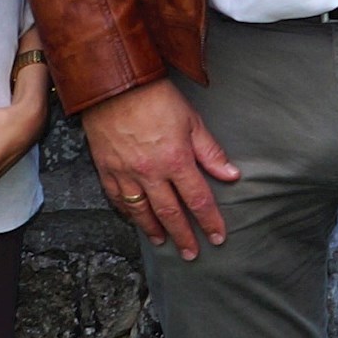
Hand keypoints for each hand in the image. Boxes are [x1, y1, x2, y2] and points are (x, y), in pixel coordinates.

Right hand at [81, 77, 238, 259]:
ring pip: (142, 211)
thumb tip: (231, 175)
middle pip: (170, 212)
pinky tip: (135, 220)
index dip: (209, 221)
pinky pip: (117, 199)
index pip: (198, 199)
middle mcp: (150, 172)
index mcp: (176, 160)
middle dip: (183, 235)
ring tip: (164, 242)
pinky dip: (127, 213)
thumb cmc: (155, 97)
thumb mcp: (192, 121)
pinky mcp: (106, 168)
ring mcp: (126, 172)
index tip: (217, 237)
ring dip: (154, 229)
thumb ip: (211, 152)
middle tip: (192, 253)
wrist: (114, 84)